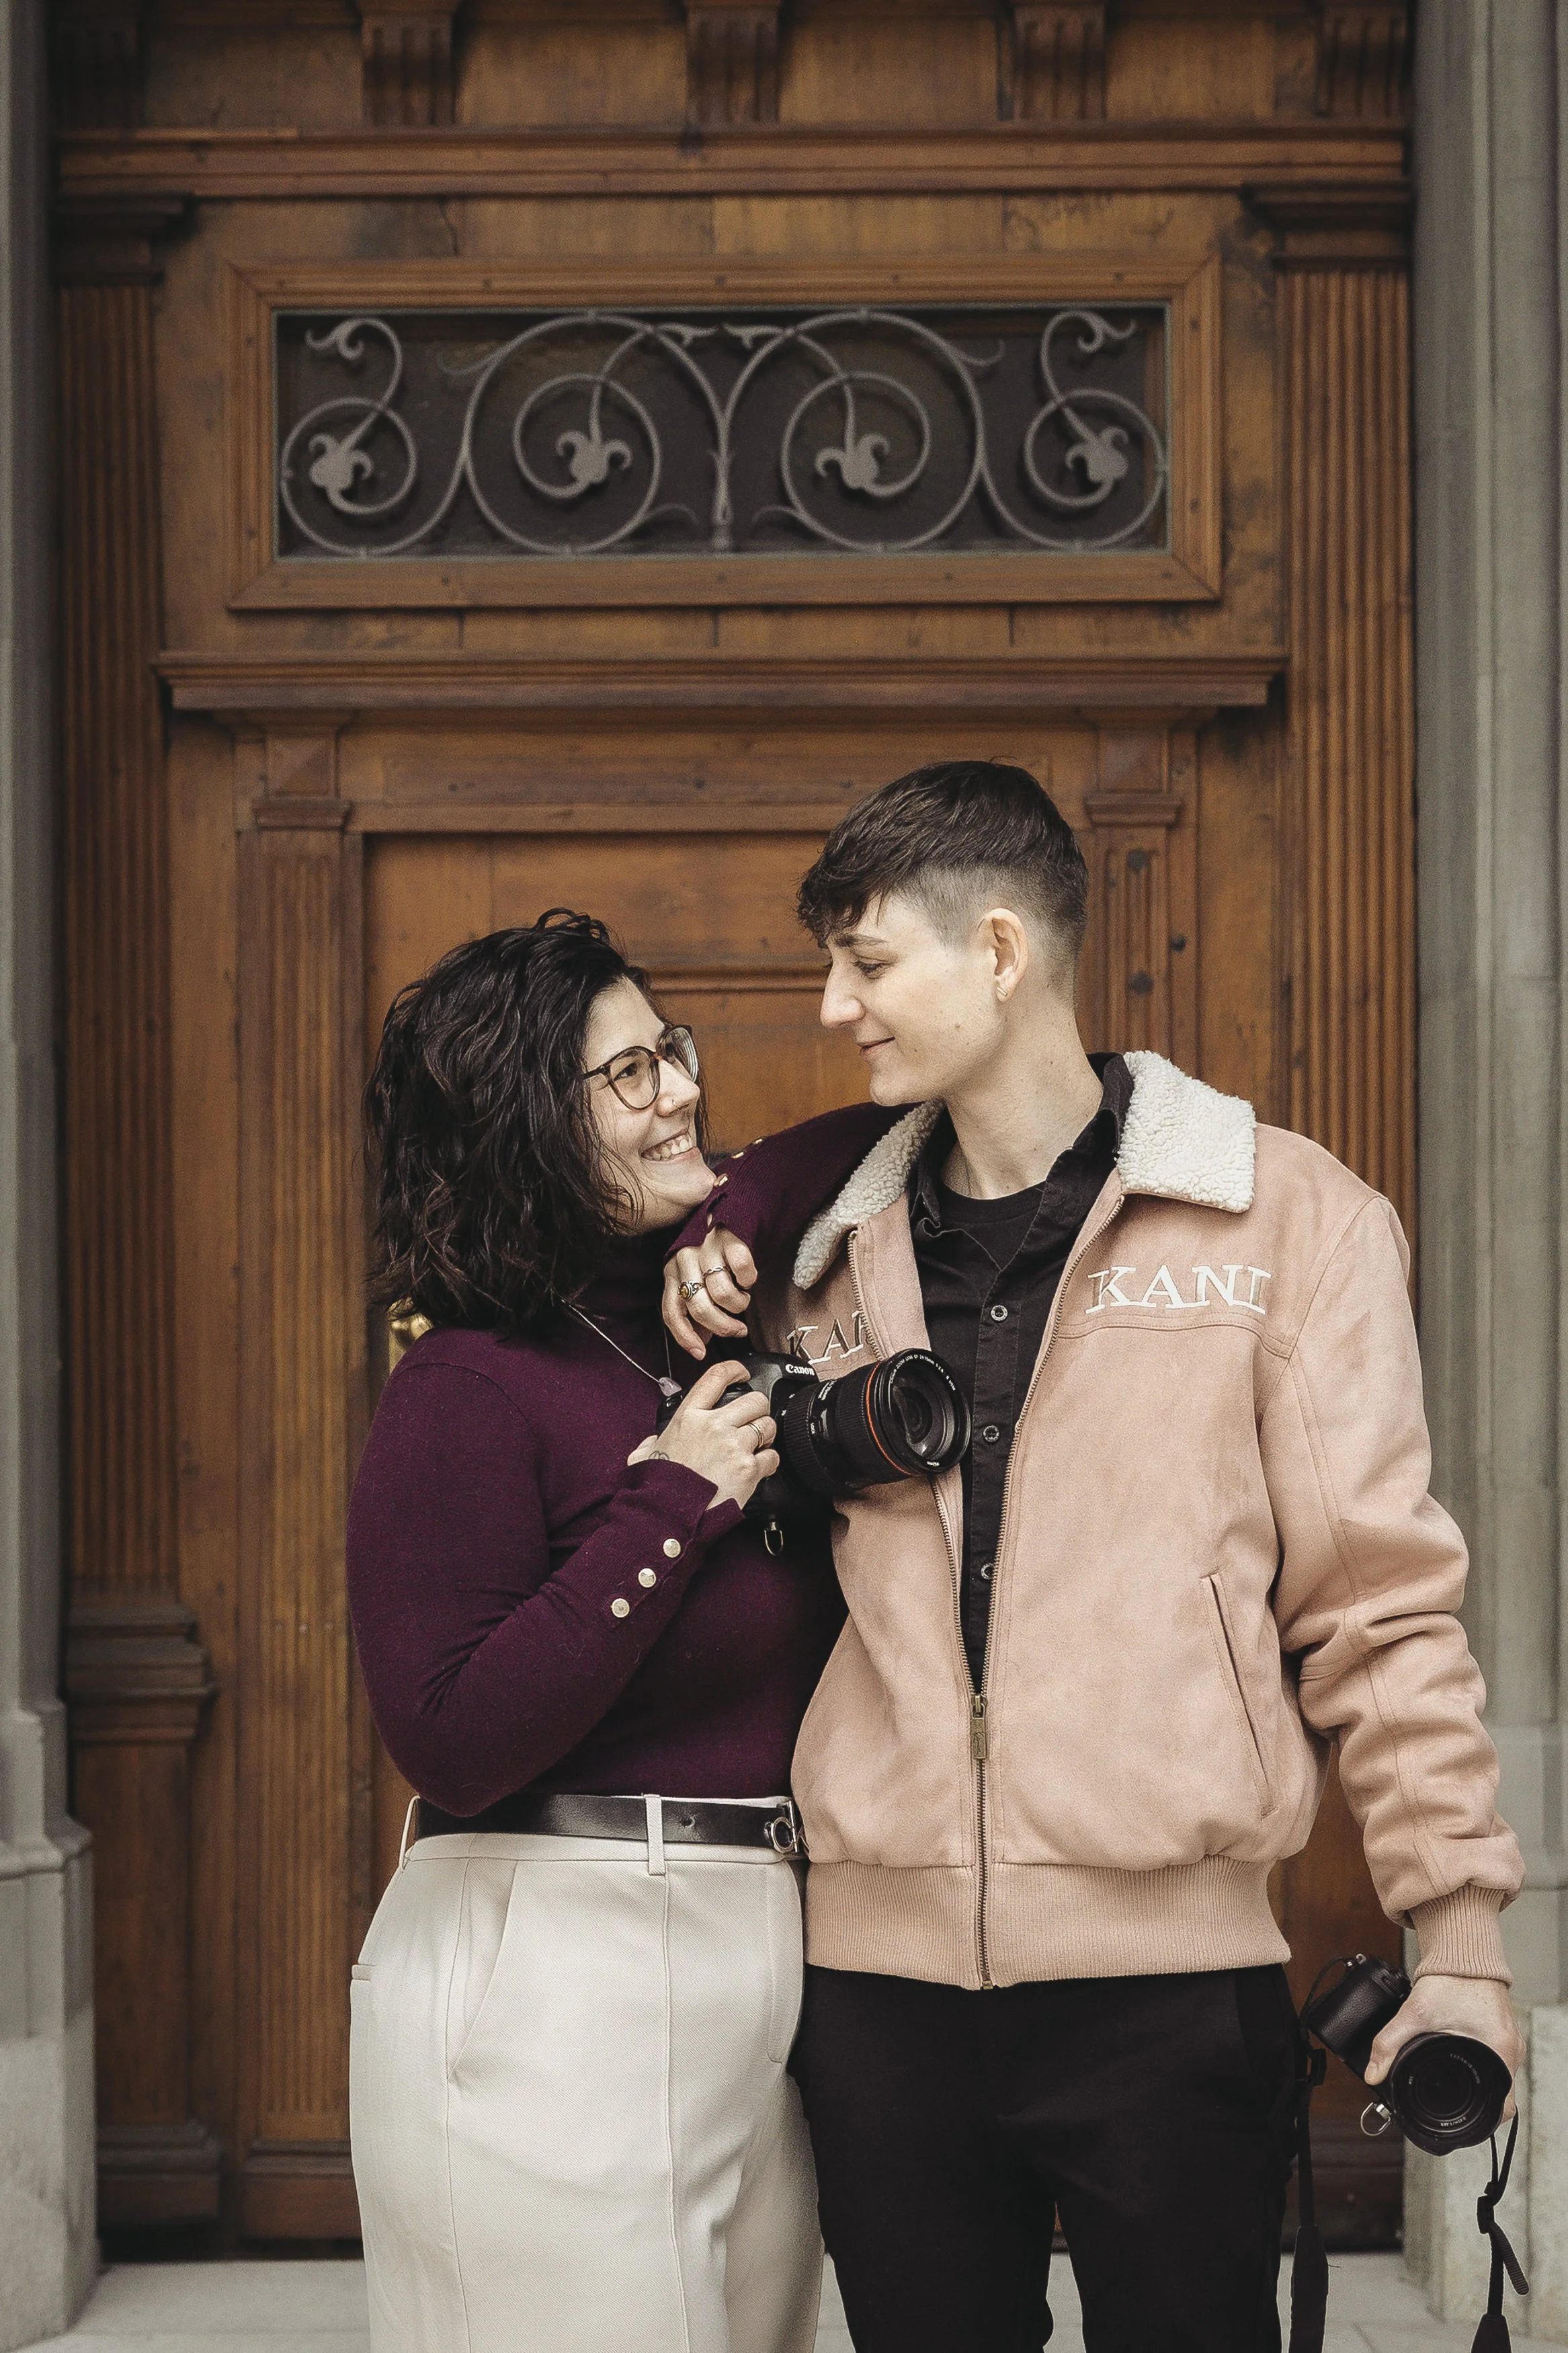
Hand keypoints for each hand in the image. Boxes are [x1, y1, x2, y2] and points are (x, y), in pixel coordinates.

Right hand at [626, 1359, 777, 1512]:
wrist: (669, 1515)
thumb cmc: (659, 1486)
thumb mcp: (645, 1455)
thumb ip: (651, 1442)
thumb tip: (652, 1442)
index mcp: (689, 1417)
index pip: (716, 1377)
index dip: (734, 1370)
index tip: (742, 1373)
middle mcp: (714, 1426)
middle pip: (754, 1400)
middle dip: (758, 1410)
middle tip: (753, 1422)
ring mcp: (734, 1446)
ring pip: (767, 1426)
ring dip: (765, 1436)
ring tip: (756, 1447)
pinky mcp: (748, 1468)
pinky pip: (772, 1456)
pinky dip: (768, 1462)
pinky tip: (757, 1469)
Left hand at [663, 1226, 757, 1358]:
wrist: (726, 1215)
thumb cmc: (709, 1254)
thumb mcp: (693, 1279)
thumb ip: (694, 1310)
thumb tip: (700, 1342)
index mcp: (672, 1272)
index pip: (672, 1311)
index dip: (685, 1337)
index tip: (700, 1353)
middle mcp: (684, 1260)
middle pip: (701, 1308)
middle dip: (723, 1327)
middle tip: (737, 1331)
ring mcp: (706, 1249)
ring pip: (723, 1294)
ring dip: (739, 1305)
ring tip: (741, 1298)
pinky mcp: (729, 1239)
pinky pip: (743, 1273)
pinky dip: (749, 1281)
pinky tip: (746, 1279)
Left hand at [1366, 1974, 1523, 2120]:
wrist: (1463, 1949)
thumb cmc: (1450, 1978)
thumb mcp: (1415, 2014)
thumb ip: (1389, 2043)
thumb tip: (1373, 2073)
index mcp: (1499, 2050)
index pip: (1502, 2105)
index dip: (1483, 2121)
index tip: (1462, 2122)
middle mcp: (1509, 2048)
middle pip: (1499, 2092)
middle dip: (1475, 2102)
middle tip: (1449, 2103)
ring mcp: (1507, 2039)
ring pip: (1497, 2075)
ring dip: (1476, 2081)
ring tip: (1452, 2085)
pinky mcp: (1500, 2029)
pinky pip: (1493, 2057)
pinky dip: (1477, 2063)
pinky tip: (1459, 2062)